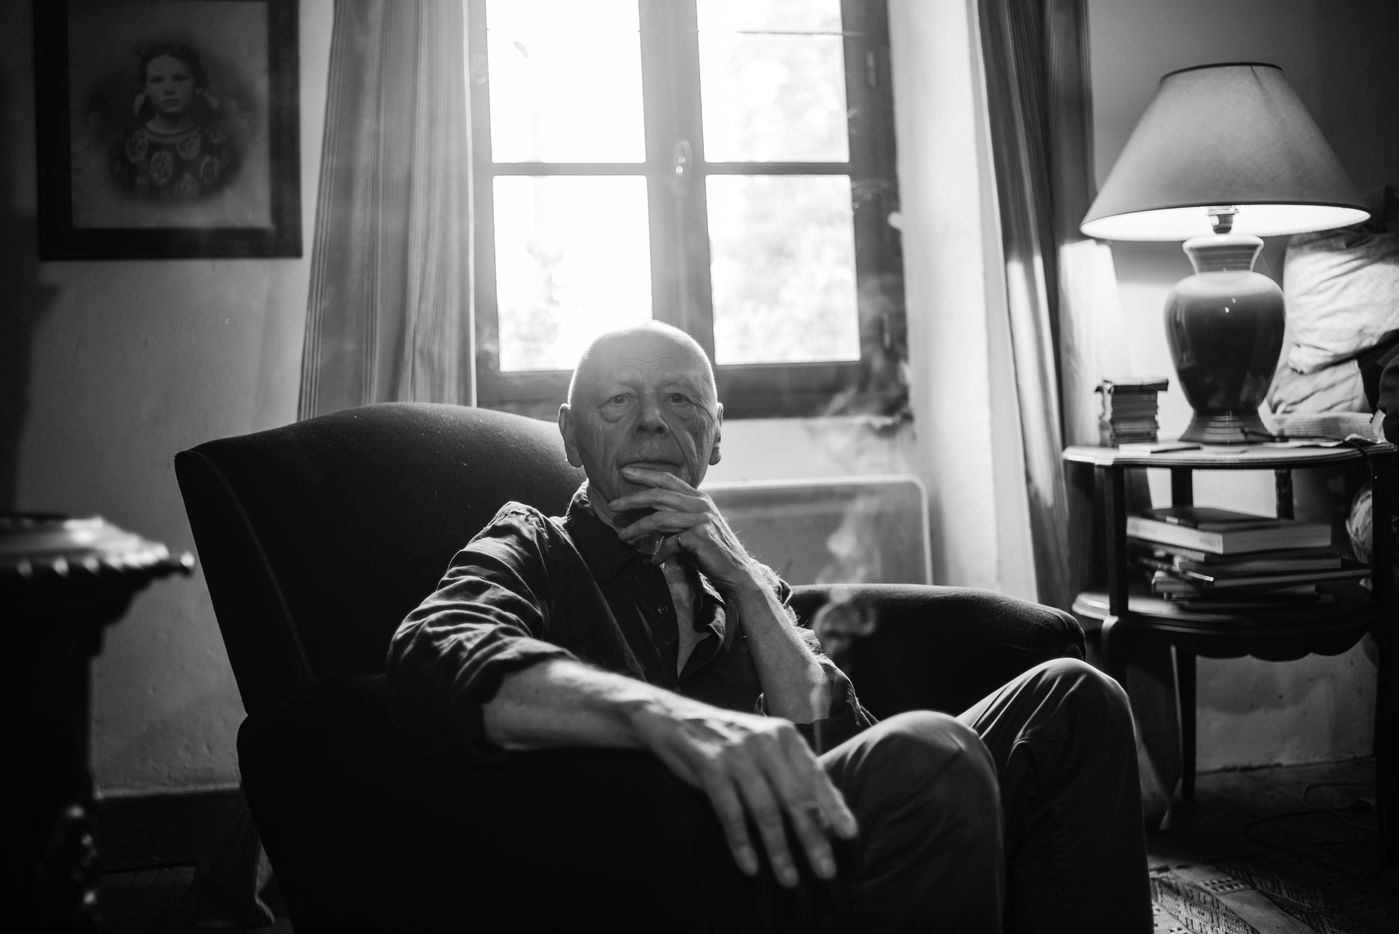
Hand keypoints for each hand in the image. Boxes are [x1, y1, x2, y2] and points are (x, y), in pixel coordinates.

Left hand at [609, 467, 756, 589]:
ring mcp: (701, 519)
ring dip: (636, 528)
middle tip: (612, 506)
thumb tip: (649, 516)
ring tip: (622, 537)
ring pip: (658, 519)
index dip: (646, 473)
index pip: (668, 479)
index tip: (625, 471)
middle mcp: (700, 504)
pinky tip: (654, 562)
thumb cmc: (712, 550)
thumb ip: (676, 517)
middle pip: (658, 495)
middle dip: (632, 499)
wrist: (737, 572)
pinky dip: (659, 554)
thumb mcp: (695, 526)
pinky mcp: (700, 536)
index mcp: (698, 497)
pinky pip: (670, 543)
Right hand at [631, 697, 858, 886]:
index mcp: (785, 736)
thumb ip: (791, 775)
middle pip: (795, 798)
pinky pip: (731, 813)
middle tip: (826, 872)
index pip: (816, 776)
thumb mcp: (765, 748)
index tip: (850, 836)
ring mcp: (737, 754)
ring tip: (790, 880)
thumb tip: (826, 819)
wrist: (676, 719)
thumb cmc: (729, 742)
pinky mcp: (710, 766)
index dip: (834, 807)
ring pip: (765, 811)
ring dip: (779, 850)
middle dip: (812, 839)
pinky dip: (741, 843)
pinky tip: (750, 868)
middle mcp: (766, 742)